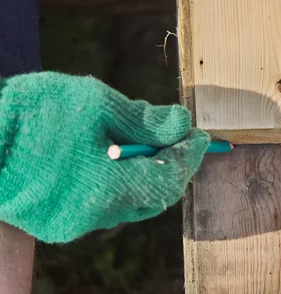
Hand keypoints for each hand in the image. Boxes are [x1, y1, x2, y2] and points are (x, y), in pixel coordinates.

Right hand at [0, 72, 209, 242]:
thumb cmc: (33, 112)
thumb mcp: (97, 103)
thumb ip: (145, 119)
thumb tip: (182, 123)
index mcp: (104, 189)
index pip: (168, 180)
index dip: (190, 157)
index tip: (201, 135)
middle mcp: (91, 217)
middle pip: (152, 198)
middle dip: (172, 167)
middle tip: (179, 138)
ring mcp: (71, 224)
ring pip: (129, 202)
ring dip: (146, 174)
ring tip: (145, 141)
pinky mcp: (55, 223)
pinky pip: (104, 205)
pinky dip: (119, 182)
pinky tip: (114, 156)